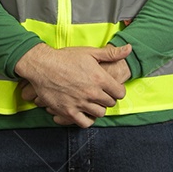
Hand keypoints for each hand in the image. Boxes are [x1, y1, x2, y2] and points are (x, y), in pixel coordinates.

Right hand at [15, 43, 132, 127]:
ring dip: (98, 108)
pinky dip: (88, 119)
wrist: (43, 65)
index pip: (120, 93)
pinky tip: (85, 111)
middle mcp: (92, 93)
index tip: (112, 88)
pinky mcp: (69, 112)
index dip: (117, 90)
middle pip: (110, 103)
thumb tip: (129, 49)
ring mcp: (80, 103)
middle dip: (108, 98)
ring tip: (92, 101)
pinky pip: (85, 123)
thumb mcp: (90, 52)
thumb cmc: (65, 57)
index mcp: (100, 78)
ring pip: (100, 113)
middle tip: (100, 93)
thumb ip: (111, 53)